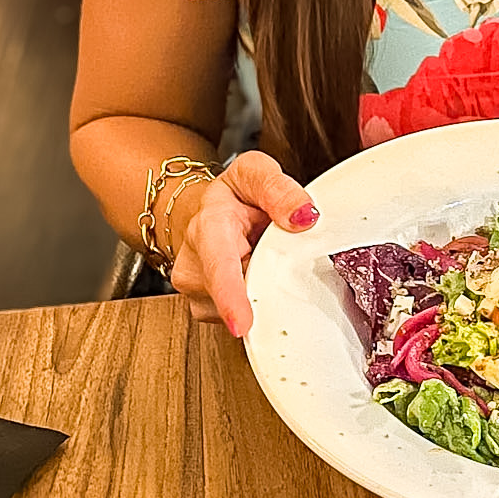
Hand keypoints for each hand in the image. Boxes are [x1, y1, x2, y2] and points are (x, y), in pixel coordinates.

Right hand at [167, 150, 317, 336]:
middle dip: (273, 279)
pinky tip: (252, 273)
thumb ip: (280, 190)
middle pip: (244, 292)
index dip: (231, 298)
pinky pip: (242, 316)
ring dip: (265, 287)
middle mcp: (194, 263)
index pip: (219, 267)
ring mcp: (196, 291)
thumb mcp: (256, 173)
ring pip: (247, 307)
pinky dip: (256, 298)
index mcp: (208, 226)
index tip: (241, 324)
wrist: (208, 211)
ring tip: (258, 256)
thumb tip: (304, 217)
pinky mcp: (204, 310)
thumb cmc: (233, 195)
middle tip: (274, 248)